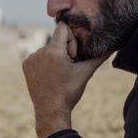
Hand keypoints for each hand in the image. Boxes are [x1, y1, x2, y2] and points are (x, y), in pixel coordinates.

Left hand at [22, 22, 107, 137]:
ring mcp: (31, 59)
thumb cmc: (69, 92)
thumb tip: (111, 48)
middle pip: (57, 40)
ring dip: (55, 57)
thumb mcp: (85, 73)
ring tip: (58, 74)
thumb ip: (98, 57)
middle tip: (67, 68)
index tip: (73, 55)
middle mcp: (40, 52)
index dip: (71, 39)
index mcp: (54, 51)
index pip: (63, 27)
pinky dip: (45, 63)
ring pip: (48, 48)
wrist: (51, 110)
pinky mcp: (26, 65)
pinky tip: (49, 75)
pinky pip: (38, 56)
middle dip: (65, 50)